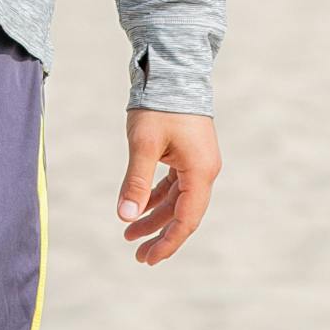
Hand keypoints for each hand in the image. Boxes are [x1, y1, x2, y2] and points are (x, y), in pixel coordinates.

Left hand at [117, 110, 220, 265]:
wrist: (173, 70)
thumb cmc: (159, 105)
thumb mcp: (143, 145)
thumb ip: (136, 181)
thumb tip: (125, 215)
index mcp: (200, 172)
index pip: (186, 220)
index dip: (168, 242)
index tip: (148, 259)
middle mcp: (204, 170)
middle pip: (183, 214)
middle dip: (160, 235)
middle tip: (137, 255)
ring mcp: (198, 162)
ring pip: (177, 200)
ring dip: (155, 216)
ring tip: (129, 233)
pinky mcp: (188, 154)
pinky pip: (175, 185)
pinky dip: (157, 198)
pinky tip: (138, 207)